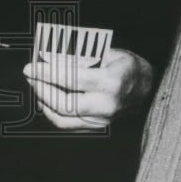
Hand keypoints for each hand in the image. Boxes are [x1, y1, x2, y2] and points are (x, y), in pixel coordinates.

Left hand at [22, 47, 153, 130]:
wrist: (150, 88)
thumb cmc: (127, 66)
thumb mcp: (105, 53)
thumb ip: (77, 58)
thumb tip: (48, 59)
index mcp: (111, 82)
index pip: (70, 79)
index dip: (46, 73)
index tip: (30, 67)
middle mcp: (107, 105)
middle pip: (63, 103)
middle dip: (41, 88)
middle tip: (31, 75)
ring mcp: (103, 120)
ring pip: (63, 119)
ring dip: (44, 102)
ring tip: (37, 86)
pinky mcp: (98, 128)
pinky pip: (69, 125)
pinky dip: (53, 113)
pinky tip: (47, 100)